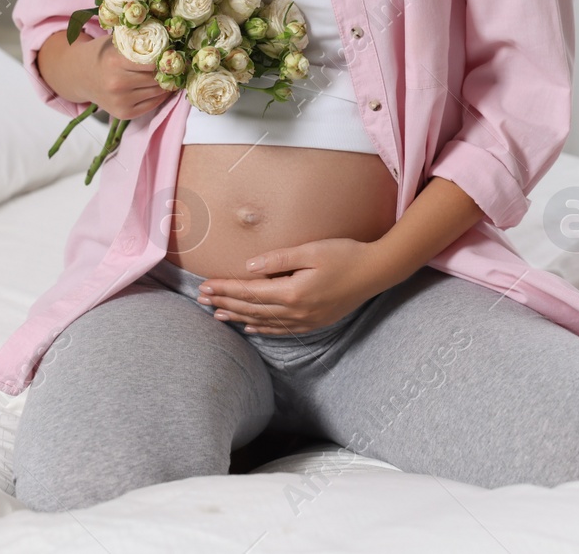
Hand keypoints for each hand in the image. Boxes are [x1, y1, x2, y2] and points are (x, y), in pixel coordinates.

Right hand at [38, 28, 167, 118]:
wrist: (80, 75)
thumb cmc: (103, 55)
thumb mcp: (116, 43)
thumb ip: (139, 43)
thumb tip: (170, 45)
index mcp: (115, 62)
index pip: (152, 62)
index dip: (164, 58)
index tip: (172, 54)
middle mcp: (116, 84)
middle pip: (156, 78)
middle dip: (167, 72)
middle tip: (176, 66)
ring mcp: (119, 101)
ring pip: (157, 92)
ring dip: (166, 84)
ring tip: (168, 75)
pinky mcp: (123, 114)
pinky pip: (153, 105)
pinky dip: (159, 96)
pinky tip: (158, 87)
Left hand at [198, 238, 383, 334]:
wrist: (376, 272)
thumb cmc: (345, 255)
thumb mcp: (311, 250)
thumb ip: (279, 259)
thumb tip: (250, 267)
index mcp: (292, 292)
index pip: (250, 292)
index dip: (226, 289)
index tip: (205, 286)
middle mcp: (296, 311)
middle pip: (252, 309)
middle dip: (225, 303)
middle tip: (202, 299)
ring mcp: (306, 320)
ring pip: (263, 322)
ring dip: (239, 317)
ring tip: (217, 314)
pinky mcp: (315, 322)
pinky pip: (281, 329)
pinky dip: (262, 328)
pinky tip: (250, 326)